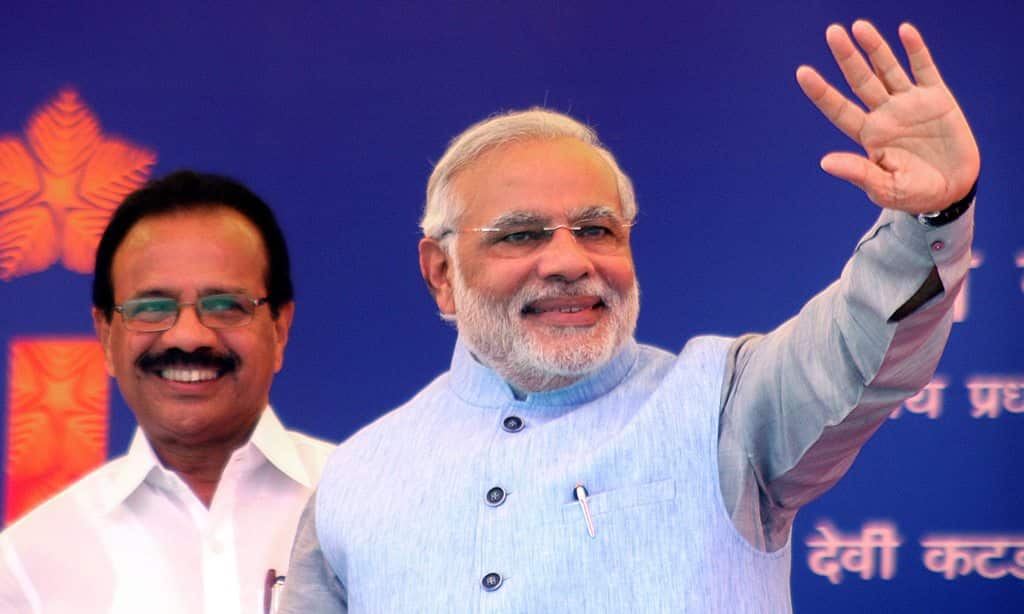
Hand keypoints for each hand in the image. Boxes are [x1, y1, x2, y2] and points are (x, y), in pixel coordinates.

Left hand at [796, 20, 979, 213]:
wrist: (952, 191)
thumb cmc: (913, 193)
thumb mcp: (885, 188)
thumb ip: (859, 173)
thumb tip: (824, 162)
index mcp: (868, 135)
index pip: (839, 109)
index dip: (821, 92)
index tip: (802, 72)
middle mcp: (884, 114)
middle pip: (860, 81)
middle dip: (847, 57)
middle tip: (832, 32)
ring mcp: (909, 103)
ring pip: (888, 69)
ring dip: (875, 48)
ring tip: (859, 26)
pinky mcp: (937, 98)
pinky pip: (924, 69)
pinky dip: (916, 50)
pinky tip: (904, 31)